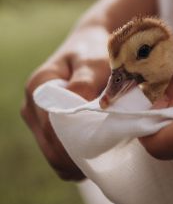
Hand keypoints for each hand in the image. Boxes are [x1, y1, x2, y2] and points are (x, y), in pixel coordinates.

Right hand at [21, 25, 109, 180]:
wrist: (92, 43)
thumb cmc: (95, 50)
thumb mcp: (94, 62)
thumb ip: (85, 85)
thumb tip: (81, 112)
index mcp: (38, 87)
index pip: (51, 128)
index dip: (75, 145)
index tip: (103, 150)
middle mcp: (32, 105)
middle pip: (50, 146)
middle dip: (78, 157)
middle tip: (109, 158)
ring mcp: (37, 118)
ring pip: (53, 154)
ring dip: (77, 160)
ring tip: (105, 155)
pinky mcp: (47, 127)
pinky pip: (58, 153)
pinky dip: (75, 159)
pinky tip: (96, 154)